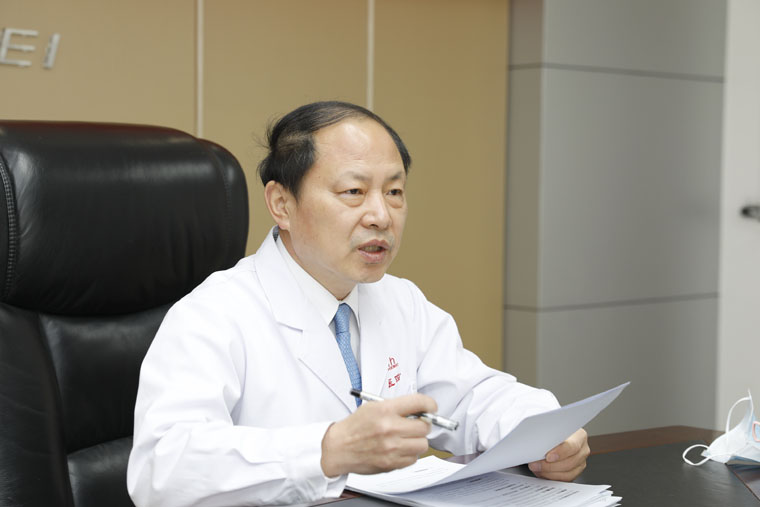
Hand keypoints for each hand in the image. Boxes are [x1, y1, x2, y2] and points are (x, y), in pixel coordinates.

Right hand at [320, 393, 436, 476]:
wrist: (338, 448)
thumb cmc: (355, 427)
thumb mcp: (373, 407)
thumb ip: (398, 407)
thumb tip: (421, 409)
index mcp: (385, 410)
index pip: (419, 403)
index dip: (429, 404)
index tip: (430, 407)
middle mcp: (389, 428)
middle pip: (425, 426)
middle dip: (422, 425)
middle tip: (414, 424)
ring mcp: (391, 448)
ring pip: (423, 444)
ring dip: (417, 441)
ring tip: (405, 438)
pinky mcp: (391, 463)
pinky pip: (413, 459)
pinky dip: (409, 454)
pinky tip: (398, 449)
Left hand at [528, 428, 588, 480]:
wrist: (557, 435)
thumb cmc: (554, 431)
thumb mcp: (553, 428)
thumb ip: (548, 435)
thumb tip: (537, 442)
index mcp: (579, 436)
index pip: (572, 446)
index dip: (560, 453)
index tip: (547, 457)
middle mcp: (582, 449)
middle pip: (570, 462)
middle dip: (550, 466)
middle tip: (536, 464)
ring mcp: (580, 461)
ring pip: (568, 473)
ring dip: (550, 473)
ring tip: (537, 469)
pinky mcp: (576, 471)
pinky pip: (565, 478)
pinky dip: (552, 477)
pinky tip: (543, 472)